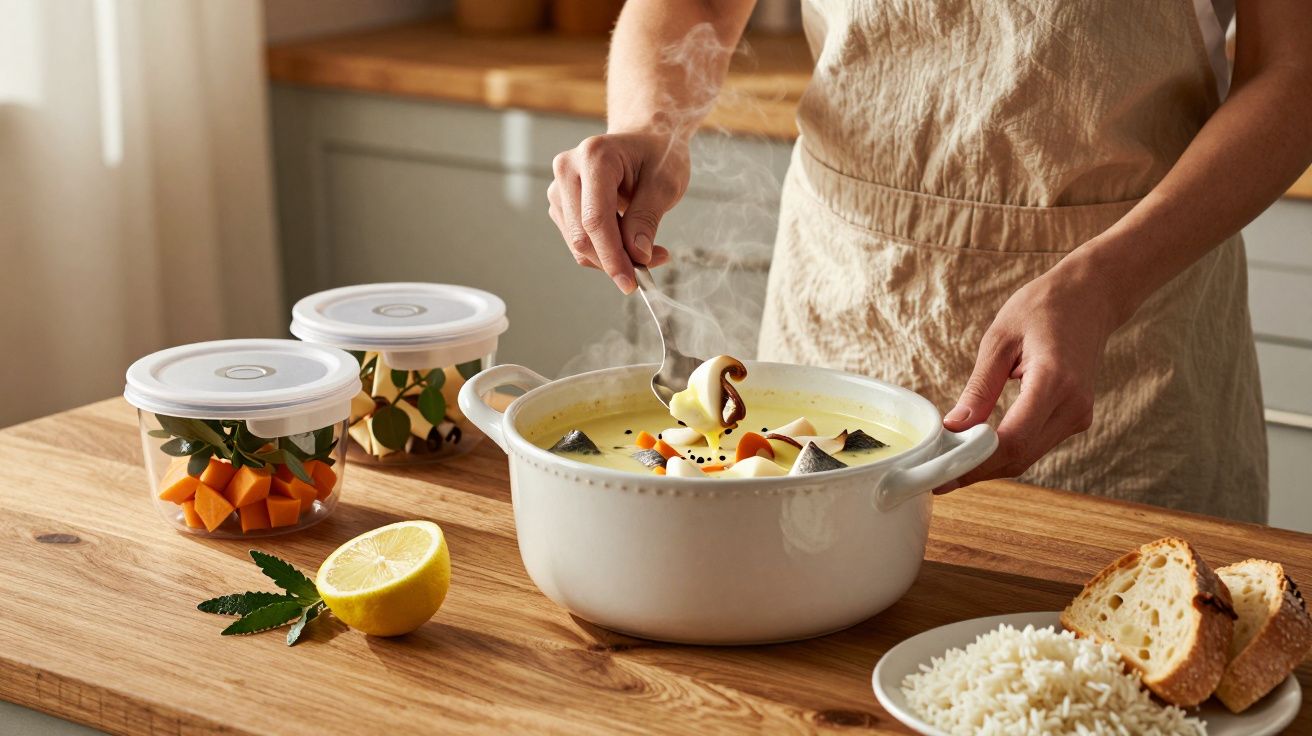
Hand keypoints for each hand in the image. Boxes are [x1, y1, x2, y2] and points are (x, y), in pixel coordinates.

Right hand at [547, 131, 689, 292]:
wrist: (645, 139)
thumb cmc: (658, 154)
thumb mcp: (665, 183)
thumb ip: (648, 219)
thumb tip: (637, 255)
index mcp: (594, 156)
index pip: (596, 219)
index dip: (612, 256)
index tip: (631, 283)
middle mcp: (568, 169)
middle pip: (582, 236)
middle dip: (614, 261)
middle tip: (649, 266)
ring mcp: (560, 187)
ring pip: (578, 244)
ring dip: (610, 258)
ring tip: (646, 250)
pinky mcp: (560, 204)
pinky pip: (579, 241)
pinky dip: (604, 251)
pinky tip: (628, 242)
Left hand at [937, 258, 1122, 491]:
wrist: (1091, 297)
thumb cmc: (1043, 308)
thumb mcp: (1000, 340)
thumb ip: (979, 389)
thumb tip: (954, 428)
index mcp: (1055, 380)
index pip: (1013, 439)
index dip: (975, 461)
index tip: (941, 470)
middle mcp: (1073, 405)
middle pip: (1020, 456)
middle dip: (976, 470)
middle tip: (935, 477)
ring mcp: (1079, 415)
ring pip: (1027, 457)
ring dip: (988, 465)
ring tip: (948, 464)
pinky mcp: (1075, 418)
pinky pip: (1035, 445)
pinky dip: (1005, 452)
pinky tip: (976, 451)